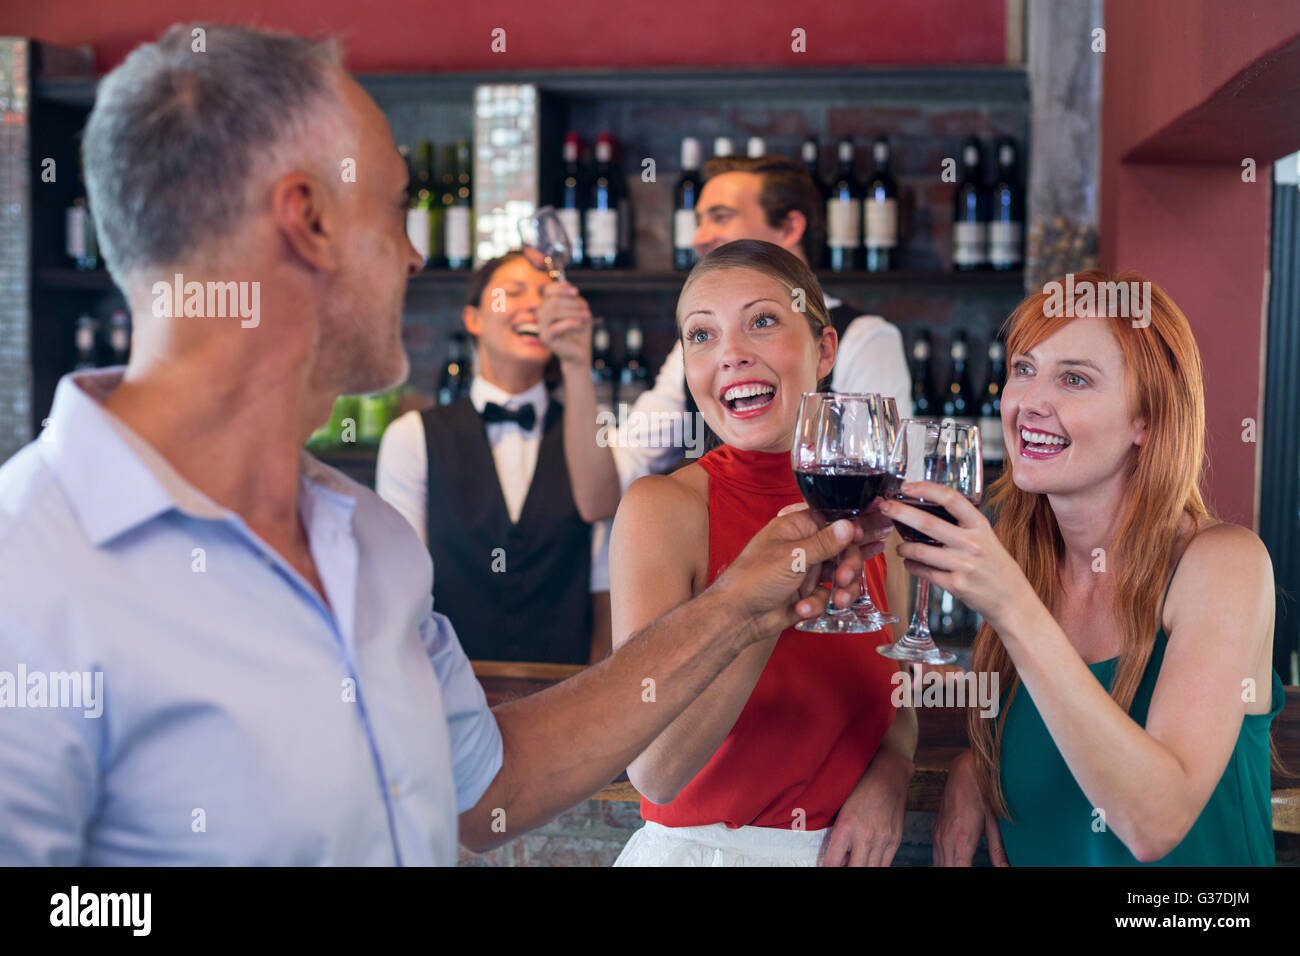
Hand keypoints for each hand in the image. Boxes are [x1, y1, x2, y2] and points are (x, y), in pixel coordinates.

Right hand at [536, 282, 592, 366]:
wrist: (579, 353)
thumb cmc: (580, 331)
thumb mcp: (581, 311)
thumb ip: (575, 300)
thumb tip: (572, 291)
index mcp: (549, 306)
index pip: (548, 291)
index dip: (561, 288)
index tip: (576, 291)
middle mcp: (542, 315)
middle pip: (553, 301)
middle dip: (572, 302)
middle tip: (587, 308)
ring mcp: (541, 326)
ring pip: (553, 312)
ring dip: (573, 311)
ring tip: (587, 315)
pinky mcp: (545, 338)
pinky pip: (554, 327)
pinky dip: (569, 323)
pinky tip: (581, 323)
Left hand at [711, 505, 882, 643]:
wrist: (737, 617)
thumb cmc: (754, 579)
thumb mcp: (792, 558)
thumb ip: (824, 543)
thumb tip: (849, 524)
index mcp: (796, 528)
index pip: (834, 520)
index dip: (854, 529)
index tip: (873, 537)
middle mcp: (804, 547)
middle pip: (843, 549)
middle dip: (849, 566)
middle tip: (846, 579)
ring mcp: (806, 571)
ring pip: (840, 575)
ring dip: (841, 589)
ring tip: (837, 601)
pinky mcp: (807, 594)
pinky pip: (826, 596)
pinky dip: (818, 604)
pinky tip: (803, 610)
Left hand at [821, 750, 911, 865]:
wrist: (889, 773)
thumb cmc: (860, 786)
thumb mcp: (841, 807)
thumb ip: (838, 834)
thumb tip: (837, 858)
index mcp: (846, 826)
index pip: (833, 862)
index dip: (828, 868)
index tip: (827, 867)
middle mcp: (865, 836)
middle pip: (854, 870)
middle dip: (845, 870)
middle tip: (842, 864)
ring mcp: (883, 839)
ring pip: (871, 869)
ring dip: (861, 867)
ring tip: (855, 861)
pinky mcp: (896, 840)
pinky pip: (886, 864)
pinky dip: (876, 865)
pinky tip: (869, 860)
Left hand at [877, 481, 1035, 631]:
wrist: (1013, 601)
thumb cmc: (997, 568)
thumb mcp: (987, 539)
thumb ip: (963, 526)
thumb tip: (926, 512)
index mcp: (980, 526)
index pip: (951, 498)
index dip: (926, 489)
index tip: (907, 486)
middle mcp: (973, 543)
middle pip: (928, 523)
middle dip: (900, 512)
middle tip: (884, 507)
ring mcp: (964, 565)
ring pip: (920, 550)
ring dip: (903, 547)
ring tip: (899, 546)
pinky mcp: (956, 585)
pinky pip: (924, 572)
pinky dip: (911, 566)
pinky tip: (910, 563)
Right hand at [932, 749, 1007, 865]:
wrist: (965, 772)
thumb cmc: (982, 794)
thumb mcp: (994, 822)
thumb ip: (998, 849)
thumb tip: (1004, 868)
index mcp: (961, 839)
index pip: (960, 871)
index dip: (967, 875)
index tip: (977, 872)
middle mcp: (946, 839)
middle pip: (946, 870)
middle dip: (958, 873)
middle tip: (971, 867)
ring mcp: (938, 835)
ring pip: (938, 865)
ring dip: (949, 869)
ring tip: (964, 867)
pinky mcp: (936, 831)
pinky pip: (936, 856)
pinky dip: (944, 864)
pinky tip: (953, 864)